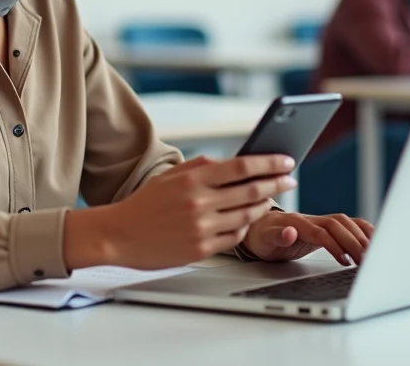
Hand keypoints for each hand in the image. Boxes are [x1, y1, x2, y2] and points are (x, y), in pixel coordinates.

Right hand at [63, 155, 295, 270]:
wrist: (118, 234)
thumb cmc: (145, 204)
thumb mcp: (171, 176)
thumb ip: (202, 166)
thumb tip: (233, 161)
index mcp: (193, 179)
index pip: (242, 166)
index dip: (269, 162)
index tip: (286, 161)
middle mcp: (199, 202)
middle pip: (251, 190)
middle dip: (276, 183)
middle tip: (290, 179)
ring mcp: (201, 227)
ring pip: (247, 215)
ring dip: (264, 206)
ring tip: (271, 199)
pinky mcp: (200, 249)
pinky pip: (234, 237)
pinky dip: (245, 226)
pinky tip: (248, 219)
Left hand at [241, 212, 374, 266]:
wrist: (258, 228)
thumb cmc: (261, 236)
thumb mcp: (264, 240)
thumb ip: (277, 236)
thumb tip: (290, 232)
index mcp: (297, 222)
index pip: (321, 232)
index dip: (335, 245)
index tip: (345, 261)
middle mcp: (311, 219)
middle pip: (339, 225)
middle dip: (354, 242)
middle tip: (366, 261)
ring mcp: (320, 221)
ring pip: (346, 223)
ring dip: (361, 236)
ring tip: (374, 254)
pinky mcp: (326, 227)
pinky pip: (347, 224)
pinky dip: (362, 230)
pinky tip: (374, 240)